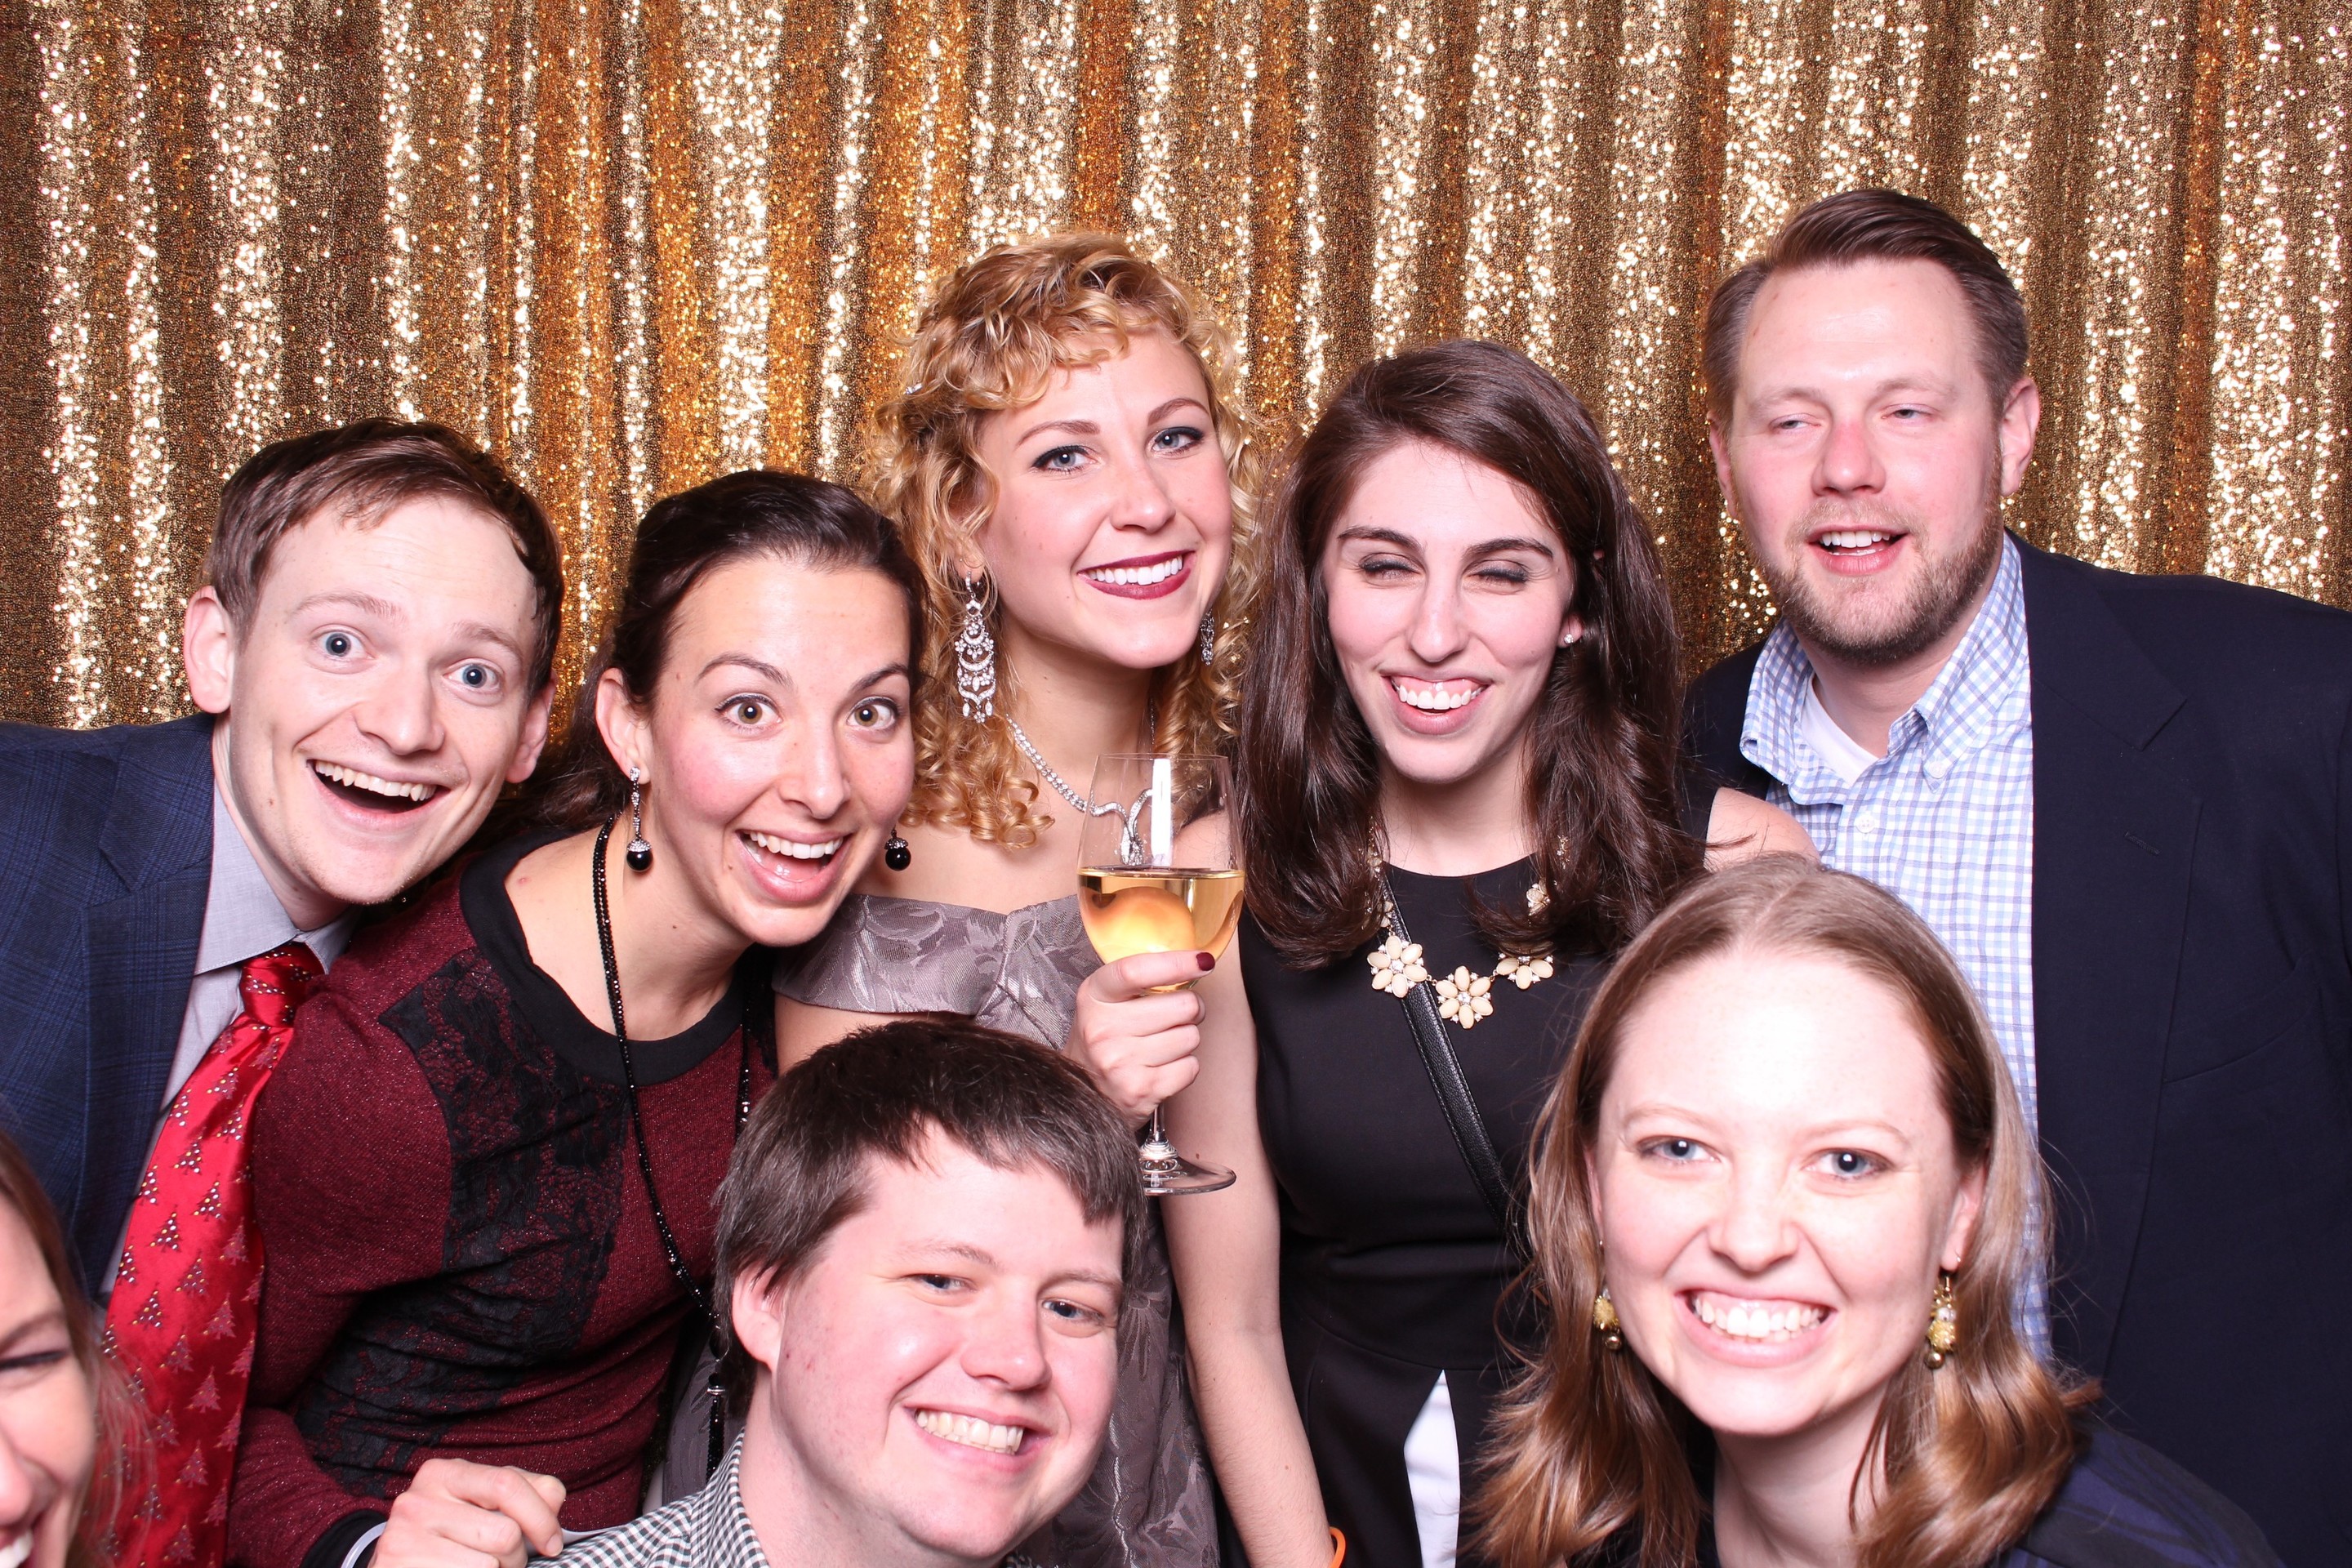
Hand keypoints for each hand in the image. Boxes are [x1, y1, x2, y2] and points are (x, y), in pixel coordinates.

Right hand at [376, 1458, 567, 1567]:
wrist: (397, 1567)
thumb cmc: (450, 1537)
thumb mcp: (482, 1503)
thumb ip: (525, 1492)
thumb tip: (554, 1500)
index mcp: (443, 1473)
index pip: (508, 1485)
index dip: (542, 1519)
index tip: (553, 1544)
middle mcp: (417, 1501)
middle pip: (504, 1533)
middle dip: (517, 1557)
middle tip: (506, 1563)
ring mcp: (403, 1538)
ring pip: (489, 1565)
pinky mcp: (398, 1567)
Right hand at [1065, 949, 1216, 1127]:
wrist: (1080, 1093)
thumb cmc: (1104, 1040)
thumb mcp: (1107, 1001)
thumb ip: (1142, 980)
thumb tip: (1197, 962)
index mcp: (1094, 997)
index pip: (1136, 971)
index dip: (1176, 963)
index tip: (1203, 961)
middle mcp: (1102, 1029)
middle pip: (1182, 1005)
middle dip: (1191, 1009)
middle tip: (1176, 1016)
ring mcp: (1119, 1062)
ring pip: (1190, 1037)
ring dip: (1185, 1040)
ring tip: (1162, 1046)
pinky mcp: (1139, 1090)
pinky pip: (1190, 1067)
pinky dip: (1185, 1067)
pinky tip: (1162, 1068)